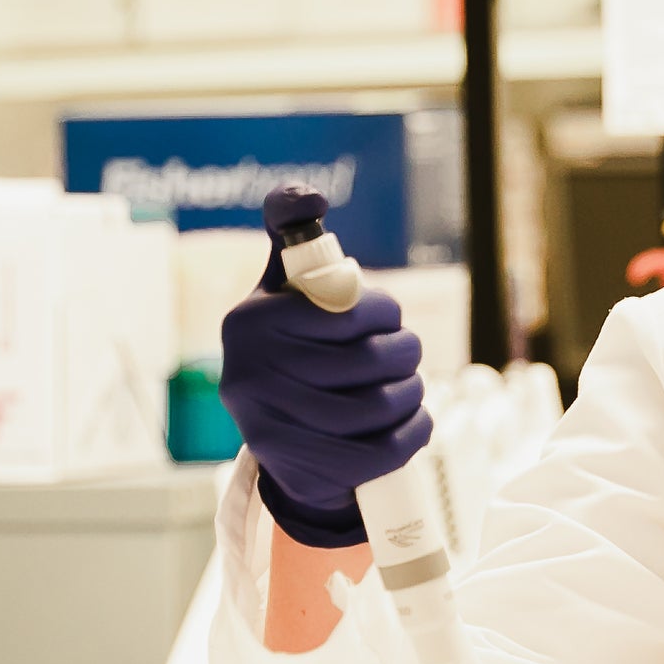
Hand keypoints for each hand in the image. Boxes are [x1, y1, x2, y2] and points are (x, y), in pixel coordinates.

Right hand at [220, 241, 428, 547]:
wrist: (280, 440)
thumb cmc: (294, 347)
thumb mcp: (282, 289)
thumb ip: (291, 232)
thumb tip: (306, 193)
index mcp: (250, 322)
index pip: (348, 309)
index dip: (384, 313)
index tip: (387, 319)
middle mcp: (249, 373)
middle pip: (370, 359)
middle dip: (404, 354)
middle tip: (406, 356)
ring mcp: (269, 426)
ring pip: (379, 406)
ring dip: (411, 394)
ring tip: (408, 388)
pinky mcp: (297, 470)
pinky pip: (379, 452)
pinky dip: (412, 434)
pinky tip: (413, 422)